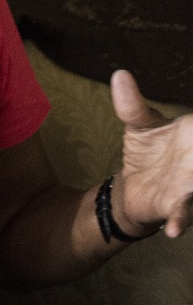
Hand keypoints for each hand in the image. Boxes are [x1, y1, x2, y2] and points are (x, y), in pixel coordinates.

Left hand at [111, 70, 192, 238]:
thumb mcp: (140, 126)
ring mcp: (191, 184)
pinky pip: (183, 213)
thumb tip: (119, 74)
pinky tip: (174, 230)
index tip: (192, 127)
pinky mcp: (176, 205)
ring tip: (192, 186)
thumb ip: (132, 104)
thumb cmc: (147, 152)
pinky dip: (181, 221)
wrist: (134, 187)